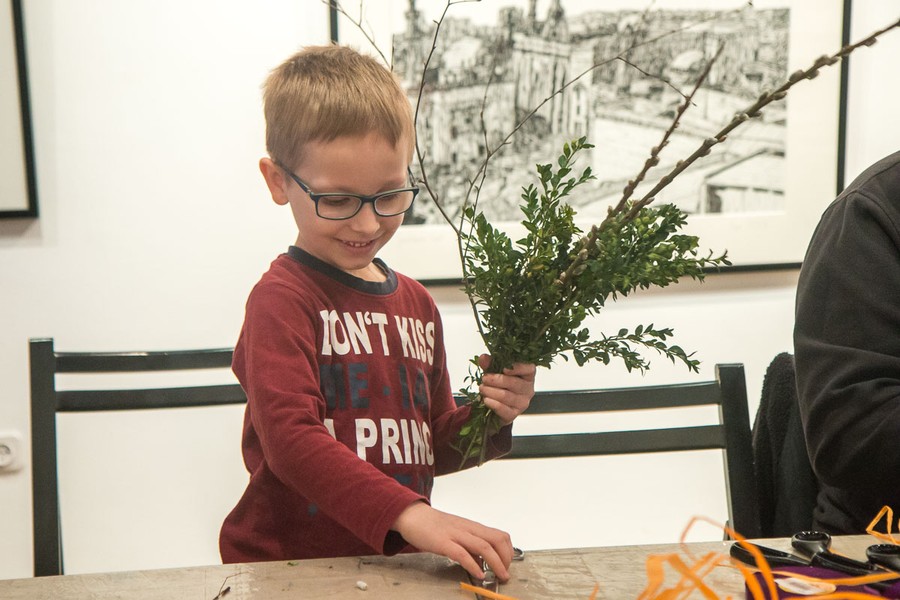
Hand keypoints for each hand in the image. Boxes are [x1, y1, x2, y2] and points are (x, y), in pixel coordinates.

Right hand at [392, 501, 513, 581]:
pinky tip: (478, 575)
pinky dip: (473, 566)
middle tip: (504, 573)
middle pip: (496, 540)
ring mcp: (455, 534)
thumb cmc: (433, 525)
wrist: (412, 515)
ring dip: (496, 563)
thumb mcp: (456, 533)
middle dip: (506, 558)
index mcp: (472, 526)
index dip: (508, 551)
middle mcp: (467, 528)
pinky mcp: (442, 542)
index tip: (507, 564)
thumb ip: (470, 546)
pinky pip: (462, 554)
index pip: (499, 535)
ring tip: (499, 576)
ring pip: (484, 546)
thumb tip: (482, 562)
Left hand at [477, 354, 535, 425]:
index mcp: (527, 376)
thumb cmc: (499, 387)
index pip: (529, 369)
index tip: (504, 368)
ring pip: (506, 395)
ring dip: (490, 391)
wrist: (496, 409)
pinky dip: (493, 403)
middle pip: (513, 383)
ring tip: (482, 388)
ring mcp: (522, 403)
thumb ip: (490, 364)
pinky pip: (503, 409)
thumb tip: (483, 358)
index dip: (518, 368)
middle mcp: (528, 389)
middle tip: (484, 378)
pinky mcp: (514, 414)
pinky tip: (486, 400)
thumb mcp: (495, 372)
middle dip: (496, 380)